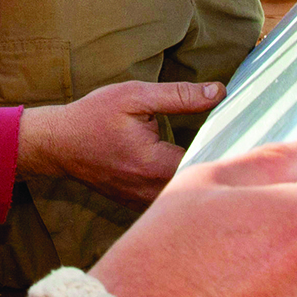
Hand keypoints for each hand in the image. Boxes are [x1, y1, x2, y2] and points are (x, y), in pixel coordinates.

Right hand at [15, 80, 224, 203]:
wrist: (56, 143)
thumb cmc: (92, 117)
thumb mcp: (134, 96)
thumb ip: (179, 96)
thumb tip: (220, 92)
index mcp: (155, 166)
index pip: (209, 163)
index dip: (228, 148)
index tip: (240, 132)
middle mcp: (151, 192)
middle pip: (201, 185)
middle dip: (218, 164)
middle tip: (239, 144)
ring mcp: (143, 203)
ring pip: (186, 196)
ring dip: (201, 177)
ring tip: (216, 153)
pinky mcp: (137, 205)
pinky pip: (169, 198)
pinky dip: (182, 185)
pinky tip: (188, 165)